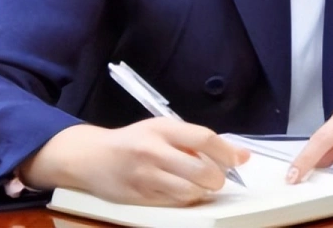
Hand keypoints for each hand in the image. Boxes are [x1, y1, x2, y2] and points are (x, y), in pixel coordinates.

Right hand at [19, 118, 249, 205]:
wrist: (92, 157)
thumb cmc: (134, 140)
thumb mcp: (162, 129)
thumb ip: (195, 140)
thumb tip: (239, 155)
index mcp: (163, 128)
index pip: (204, 139)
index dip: (227, 152)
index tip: (240, 160)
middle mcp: (154, 151)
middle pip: (201, 171)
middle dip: (217, 179)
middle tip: (218, 179)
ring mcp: (146, 176)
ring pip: (189, 192)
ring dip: (203, 193)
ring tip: (201, 186)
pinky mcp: (139, 198)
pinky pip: (174, 203)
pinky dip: (186, 201)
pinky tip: (184, 193)